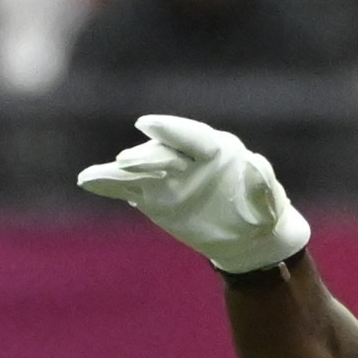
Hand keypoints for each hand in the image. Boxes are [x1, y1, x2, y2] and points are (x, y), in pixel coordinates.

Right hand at [74, 111, 308, 273]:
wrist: (246, 233)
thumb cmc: (260, 210)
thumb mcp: (269, 200)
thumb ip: (263, 183)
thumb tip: (256, 164)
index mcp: (216, 150)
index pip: (191, 137)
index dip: (168, 130)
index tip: (145, 124)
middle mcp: (187, 158)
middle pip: (162, 153)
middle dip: (145, 157)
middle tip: (124, 162)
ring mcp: (168, 176)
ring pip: (141, 170)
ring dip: (118, 172)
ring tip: (95, 176)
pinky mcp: (153, 194)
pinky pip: (128, 188)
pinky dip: (108, 185)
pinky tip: (88, 181)